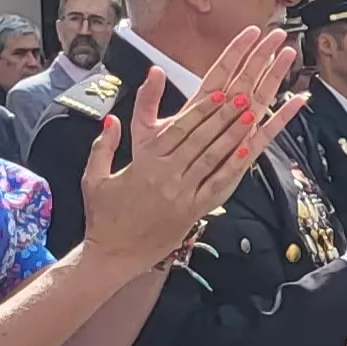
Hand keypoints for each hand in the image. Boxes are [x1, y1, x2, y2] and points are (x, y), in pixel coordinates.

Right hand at [76, 25, 302, 267]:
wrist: (112, 254)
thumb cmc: (104, 214)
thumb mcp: (94, 175)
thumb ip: (103, 145)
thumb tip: (110, 119)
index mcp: (145, 162)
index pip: (178, 128)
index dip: (201, 109)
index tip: (219, 91)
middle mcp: (166, 174)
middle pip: (201, 138)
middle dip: (224, 114)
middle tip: (246, 92)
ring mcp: (181, 193)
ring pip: (212, 158)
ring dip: (234, 134)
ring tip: (252, 113)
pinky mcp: (192, 212)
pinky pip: (217, 186)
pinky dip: (234, 168)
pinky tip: (250, 152)